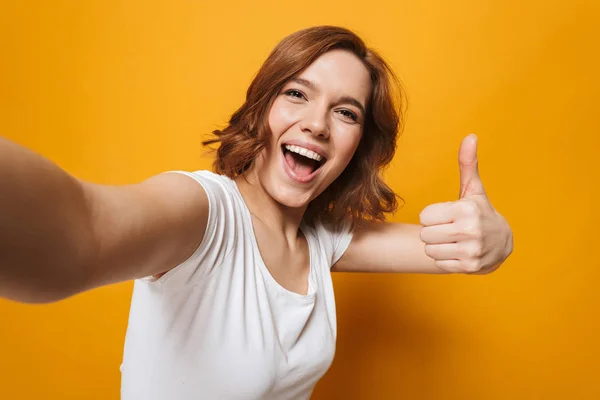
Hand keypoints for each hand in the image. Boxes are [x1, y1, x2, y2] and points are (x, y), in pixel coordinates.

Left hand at [419, 134, 512, 273]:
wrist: (502, 244)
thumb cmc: (479, 212)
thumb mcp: (473, 190)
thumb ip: (467, 164)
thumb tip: (470, 136)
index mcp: (466, 209)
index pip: (424, 215)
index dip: (432, 215)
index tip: (447, 216)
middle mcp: (470, 230)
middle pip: (425, 234)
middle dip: (433, 231)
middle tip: (448, 229)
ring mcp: (471, 251)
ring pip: (429, 250)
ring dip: (437, 246)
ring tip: (452, 240)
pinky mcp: (470, 267)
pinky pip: (439, 263)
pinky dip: (445, 259)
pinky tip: (458, 252)